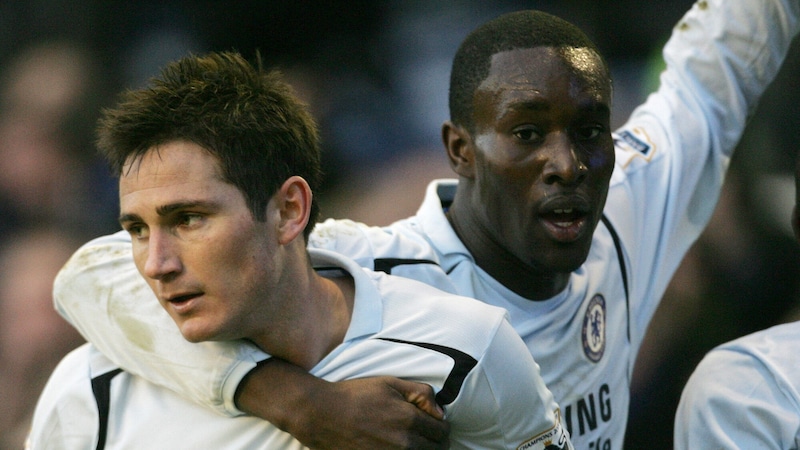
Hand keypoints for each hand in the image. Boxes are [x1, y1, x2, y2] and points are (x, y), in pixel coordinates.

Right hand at [236, 360, 449, 448]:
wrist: (322, 414)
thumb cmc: (355, 395)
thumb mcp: (389, 383)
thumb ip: (420, 393)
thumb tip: (440, 411)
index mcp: (409, 419)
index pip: (442, 431)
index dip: (441, 425)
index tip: (433, 422)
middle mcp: (403, 443)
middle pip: (437, 449)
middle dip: (436, 440)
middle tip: (426, 433)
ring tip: (413, 441)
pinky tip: (397, 447)